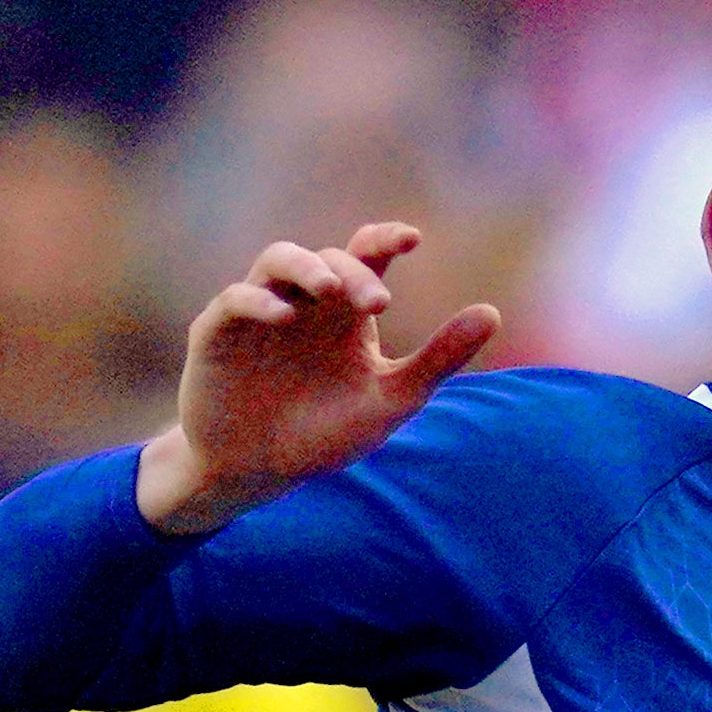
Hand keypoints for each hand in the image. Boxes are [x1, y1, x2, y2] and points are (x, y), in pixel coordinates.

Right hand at [135, 223, 499, 537]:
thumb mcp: (390, 400)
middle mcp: (303, 301)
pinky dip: (257, 301)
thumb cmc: (323, 434)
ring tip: (329, 288)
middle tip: (379, 303)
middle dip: (354, 273)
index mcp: (344, 311)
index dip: (386, 238)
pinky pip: (234, 299)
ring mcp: (258, 312)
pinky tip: (282, 317)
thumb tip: (493, 313)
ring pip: (276, 260)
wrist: (258, 473)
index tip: (412, 238)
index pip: (366, 255)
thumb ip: (438, 359)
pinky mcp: (218, 332)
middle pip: (329, 260)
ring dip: (305, 267)